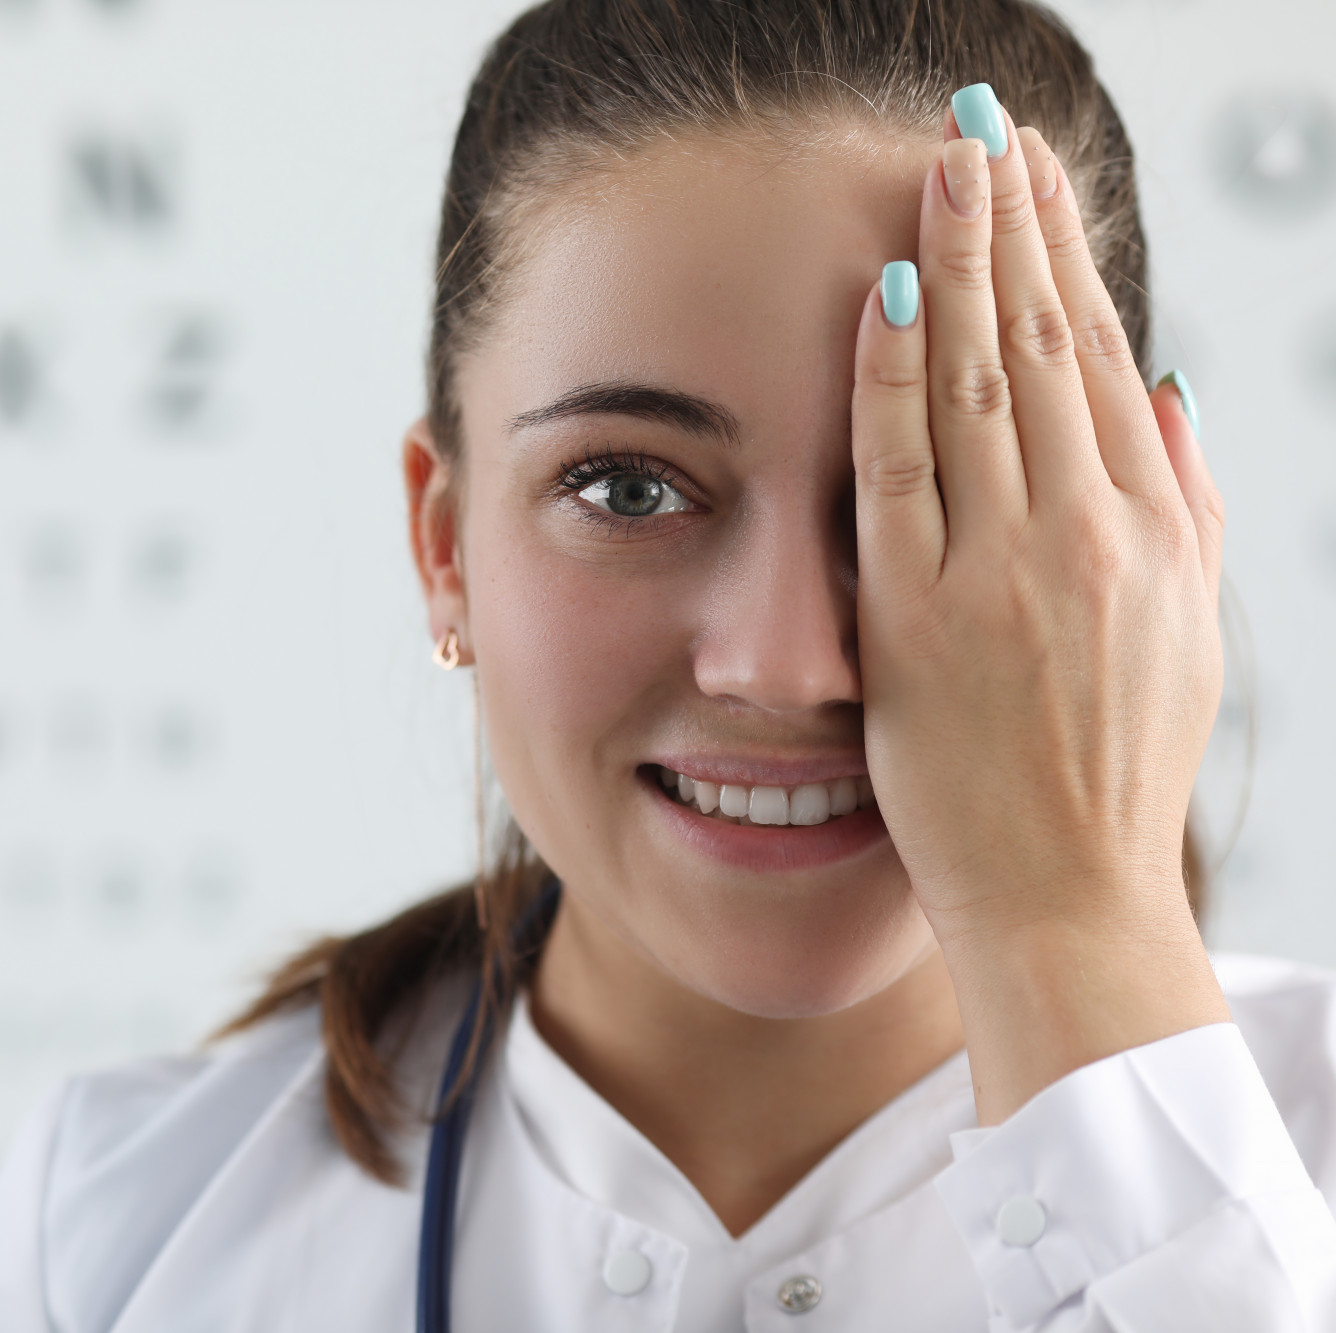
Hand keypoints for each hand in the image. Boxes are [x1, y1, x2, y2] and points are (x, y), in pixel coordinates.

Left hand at [850, 88, 1230, 1122]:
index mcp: (1155, 530)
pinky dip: (896, 381)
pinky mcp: (922, 623)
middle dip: (1012, 225)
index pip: (1102, 356)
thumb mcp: (1186, 632)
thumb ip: (1184, 506)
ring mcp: (1007, 575)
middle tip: (980, 124)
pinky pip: (904, 474)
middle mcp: (1091, 535)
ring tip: (943, 164)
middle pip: (1048, 345)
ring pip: (985, 385)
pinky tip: (886, 296)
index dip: (1065, 255)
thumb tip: (1167, 388)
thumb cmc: (1115, 774)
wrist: (1073, 903)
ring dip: (963, 263)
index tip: (1034, 174)